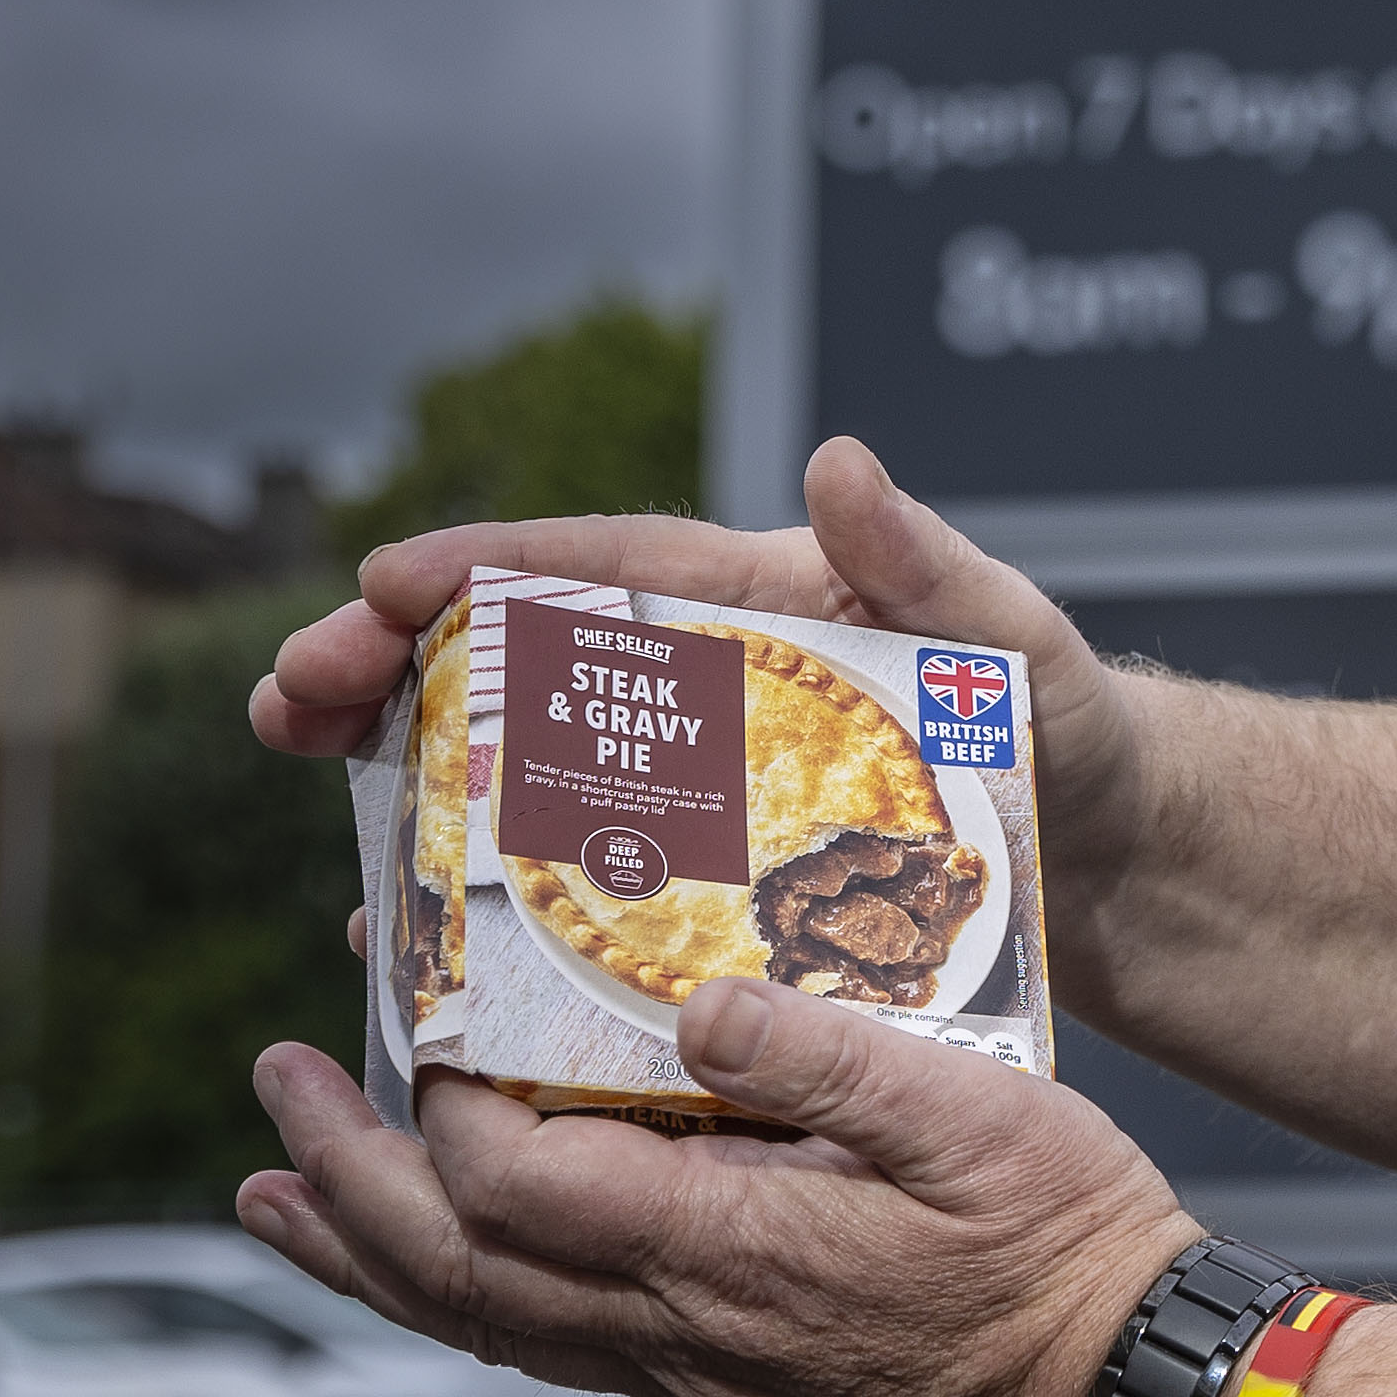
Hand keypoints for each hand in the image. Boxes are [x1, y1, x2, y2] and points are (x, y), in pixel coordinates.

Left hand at [239, 976, 1201, 1396]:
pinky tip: (439, 1265)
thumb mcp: (971, 1111)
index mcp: (730, 1246)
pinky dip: (455, 1299)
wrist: (1111, 1378)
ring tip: (281, 1195)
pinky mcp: (717, 1383)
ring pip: (479, 1319)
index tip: (426, 1005)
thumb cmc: (1060, 1240)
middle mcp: (681, 1325)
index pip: (520, 1183)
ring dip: (365, 1252)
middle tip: (278, 1084)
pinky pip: (542, 1346)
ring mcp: (691, 1368)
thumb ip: (825, 1054)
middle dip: (343, 1177)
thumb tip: (699, 1000)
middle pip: (456, 1266)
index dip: (447, 1101)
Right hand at [247, 436, 1153, 873]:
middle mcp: (701, 688)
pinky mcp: (697, 886)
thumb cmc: (1064, 721)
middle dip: (387, 663)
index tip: (381, 579)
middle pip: (515, 661)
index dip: (481, 565)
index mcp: (756, 604)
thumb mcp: (1013, 634)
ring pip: (514, 768)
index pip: (598, 565)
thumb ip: (931, 559)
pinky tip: (400, 935)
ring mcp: (689, 789)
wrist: (1105, 855)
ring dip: (399, 773)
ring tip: (311, 783)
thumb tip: (842, 462)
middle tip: (292, 695)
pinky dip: (477, 899)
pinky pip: (565, 883)